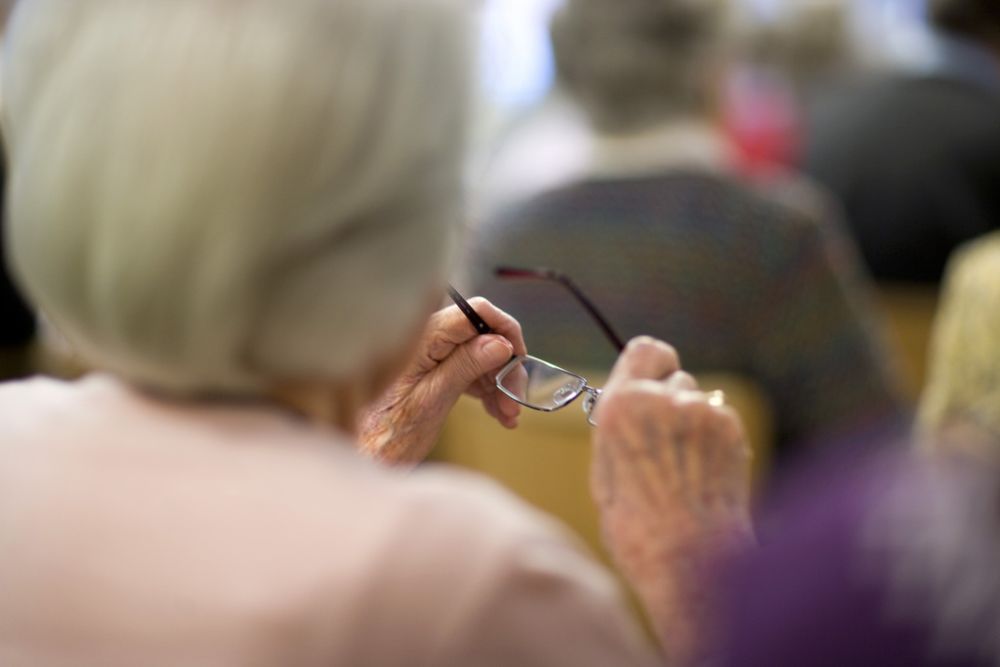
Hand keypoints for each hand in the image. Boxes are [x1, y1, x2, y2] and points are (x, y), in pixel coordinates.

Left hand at [358, 298, 526, 464]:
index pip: (475, 312)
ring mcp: (430, 355)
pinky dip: (487, 389)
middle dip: (504, 366)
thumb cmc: (385, 432)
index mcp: (422, 338)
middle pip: (482, 335)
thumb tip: (499, 342)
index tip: (520, 358)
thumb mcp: (431, 400)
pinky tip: (497, 411)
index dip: (504, 330)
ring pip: (480, 355)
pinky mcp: (433, 371)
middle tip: (515, 400)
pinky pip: (469, 370)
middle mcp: (426, 340)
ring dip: (499, 383)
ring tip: (508, 414)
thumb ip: (464, 367)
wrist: (362, 454)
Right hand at [591, 337, 753, 661]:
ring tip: (685, 467)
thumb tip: (631, 404)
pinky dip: (715, 440)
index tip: (652, 385)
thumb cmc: (637, 526)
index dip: (651, 366)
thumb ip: (620, 427)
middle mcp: (662, 399)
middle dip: (672, 401)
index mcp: (621, 406)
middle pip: (675, 375)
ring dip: (694, 422)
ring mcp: (701, 412)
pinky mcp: (731, 429)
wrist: (688, 558)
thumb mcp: (606, 470)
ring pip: (699, 399)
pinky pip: (721, 421)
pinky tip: (705, 474)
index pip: (645, 349)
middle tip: (666, 443)